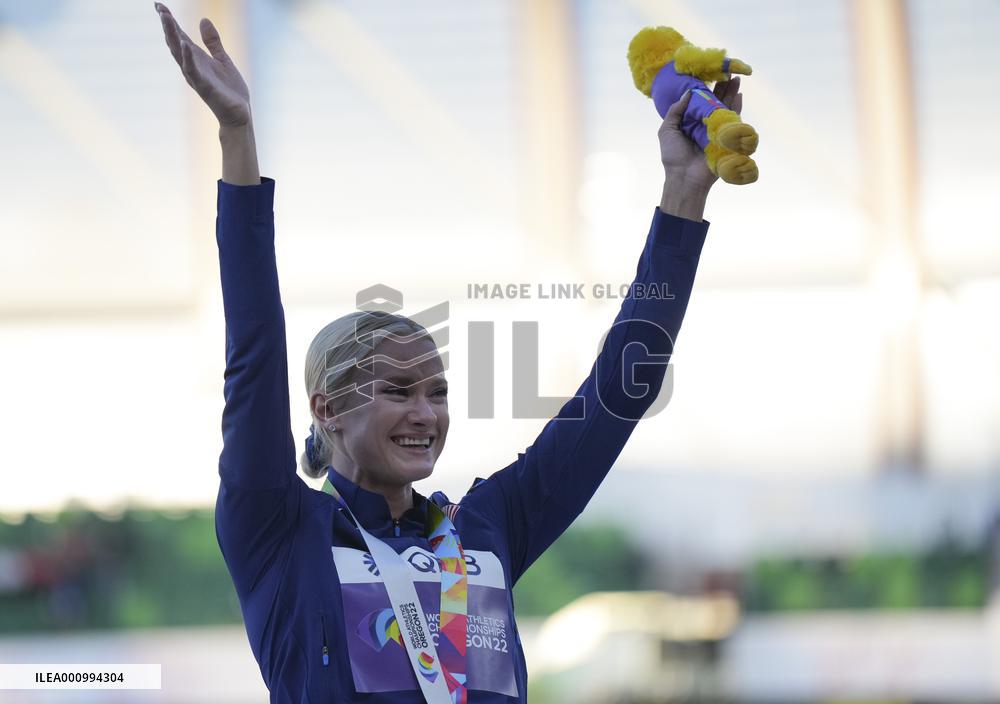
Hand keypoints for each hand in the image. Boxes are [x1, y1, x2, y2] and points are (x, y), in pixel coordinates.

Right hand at [155, 2, 251, 127]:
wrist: (239, 114)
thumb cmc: (230, 90)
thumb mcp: (222, 60)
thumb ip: (212, 42)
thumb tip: (203, 19)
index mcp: (196, 59)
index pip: (179, 36)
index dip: (170, 21)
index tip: (159, 5)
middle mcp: (192, 66)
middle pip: (175, 42)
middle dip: (167, 25)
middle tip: (159, 7)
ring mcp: (196, 76)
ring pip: (179, 54)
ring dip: (172, 36)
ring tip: (166, 17)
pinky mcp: (204, 87)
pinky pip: (193, 71)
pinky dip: (188, 57)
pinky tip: (185, 44)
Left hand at [658, 76, 743, 195]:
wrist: (684, 177)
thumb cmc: (673, 156)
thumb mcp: (667, 130)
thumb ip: (675, 110)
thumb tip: (689, 92)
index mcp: (690, 121)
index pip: (700, 101)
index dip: (706, 88)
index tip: (711, 74)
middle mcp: (704, 124)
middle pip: (715, 101)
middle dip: (723, 87)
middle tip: (728, 72)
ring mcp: (716, 131)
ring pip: (725, 108)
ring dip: (731, 94)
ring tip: (736, 79)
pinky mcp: (726, 139)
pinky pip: (733, 121)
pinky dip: (736, 108)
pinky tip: (739, 95)